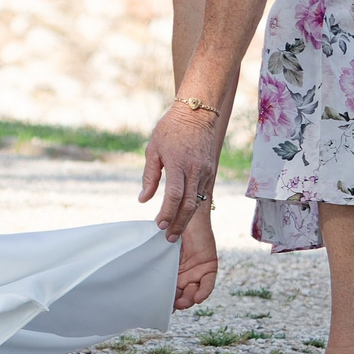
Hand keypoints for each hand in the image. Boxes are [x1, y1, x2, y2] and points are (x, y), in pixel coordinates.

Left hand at [140, 100, 221, 242]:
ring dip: (186, 219)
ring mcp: (205, 172)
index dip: (167, 213)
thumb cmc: (170, 130)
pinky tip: (184, 216)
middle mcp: (195, 170)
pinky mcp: (210, 172)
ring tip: (174, 231)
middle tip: (168, 238)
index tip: (159, 225)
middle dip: (179, 224)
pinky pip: (202, 194)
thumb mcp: (153, 150)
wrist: (196, 115)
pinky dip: (193, 207)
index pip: (174, 195)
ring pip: (198, 202)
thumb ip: (149, 176)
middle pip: (189, 205)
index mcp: (178, 164)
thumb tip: (143, 200)